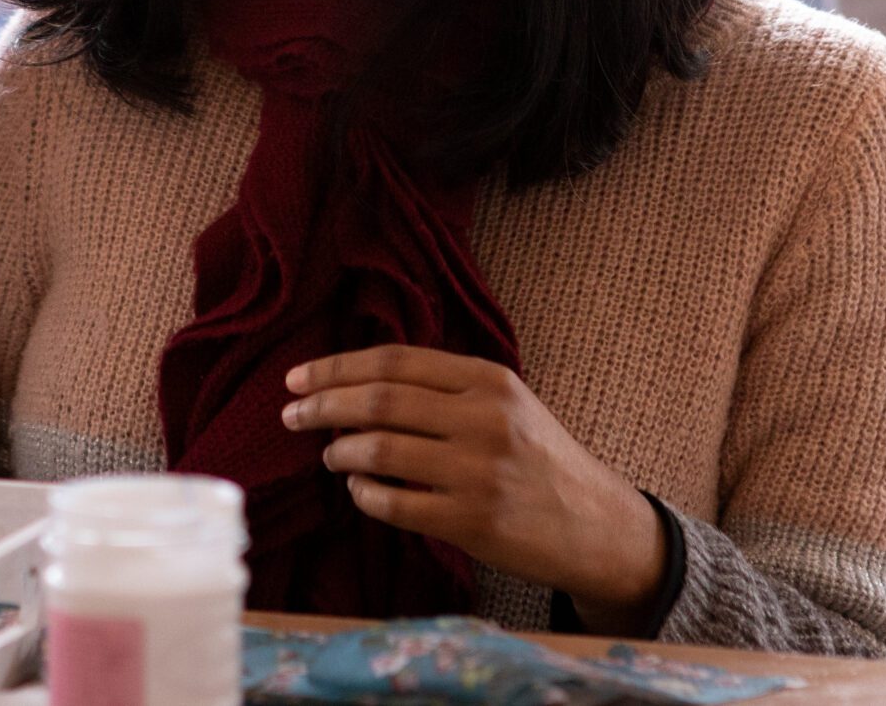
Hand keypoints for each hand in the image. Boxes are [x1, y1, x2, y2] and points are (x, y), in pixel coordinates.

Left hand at [282, 345, 667, 633]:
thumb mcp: (506, 403)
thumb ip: (445, 388)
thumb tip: (355, 382)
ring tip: (329, 455)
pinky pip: (394, 504)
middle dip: (323, 406)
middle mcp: (483, 419)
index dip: (336, 367)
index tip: (297, 378)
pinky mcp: (472, 521)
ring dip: (340, 452)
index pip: (394, 362)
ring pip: (380, 451)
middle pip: (379, 401)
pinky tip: (358, 490)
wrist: (595, 524)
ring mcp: (478, 472)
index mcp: (489, 380)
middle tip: (290, 415)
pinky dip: (364, 494)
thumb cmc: (538, 458)